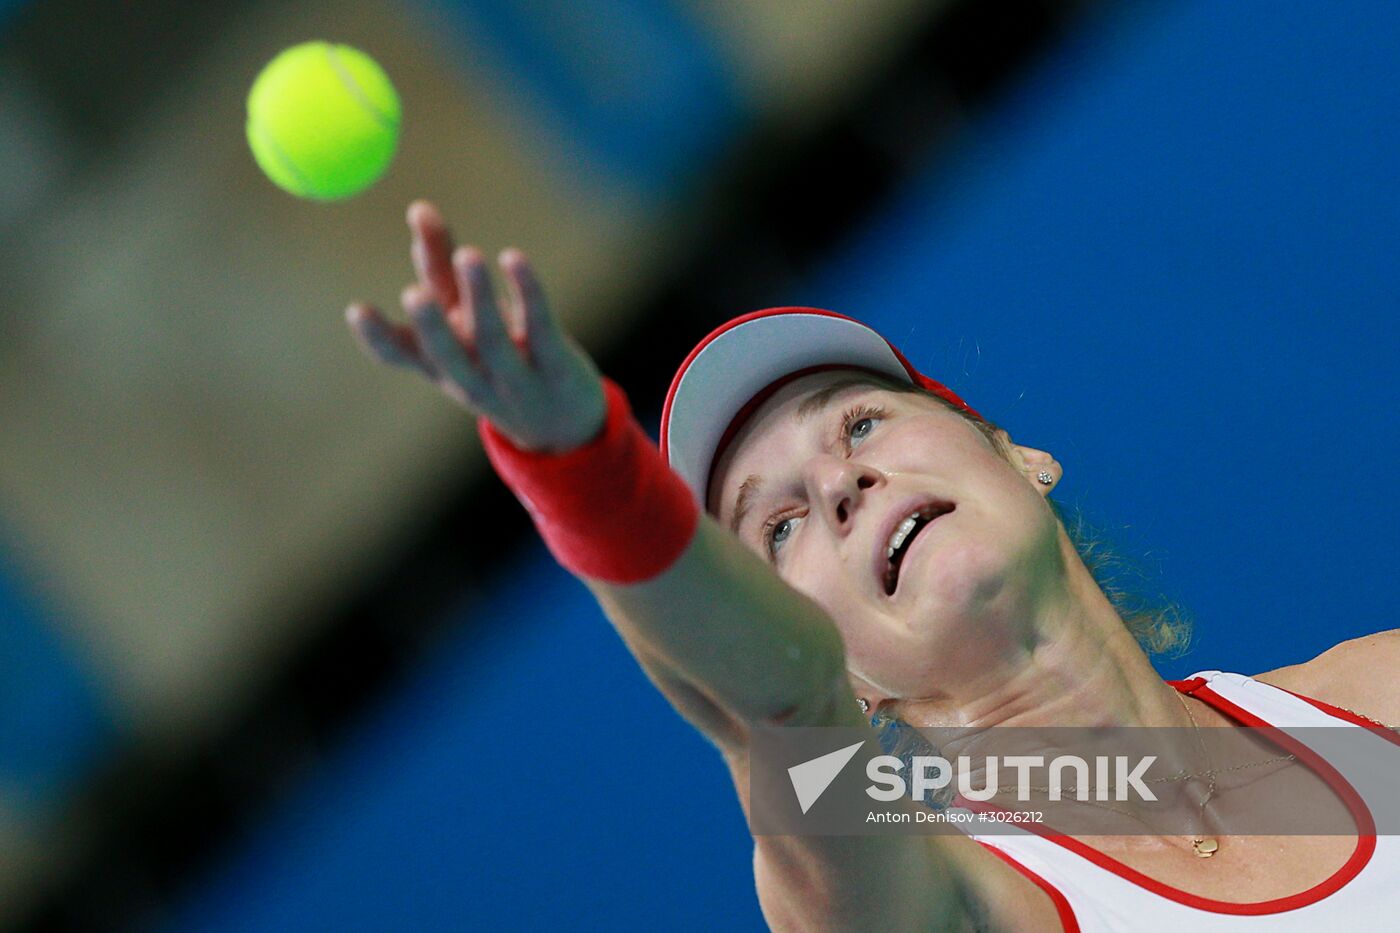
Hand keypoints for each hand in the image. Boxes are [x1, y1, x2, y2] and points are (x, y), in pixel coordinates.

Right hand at [346, 201, 606, 451]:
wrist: (561, 425)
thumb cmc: (497, 362)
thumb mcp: (461, 322)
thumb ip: (440, 266)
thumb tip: (420, 207)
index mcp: (441, 365)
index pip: (404, 356)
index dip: (379, 337)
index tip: (357, 310)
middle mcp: (473, 375)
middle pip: (449, 352)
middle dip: (431, 324)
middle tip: (413, 292)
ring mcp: (515, 375)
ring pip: (494, 339)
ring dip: (480, 296)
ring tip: (468, 254)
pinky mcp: (557, 364)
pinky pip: (540, 327)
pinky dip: (527, 292)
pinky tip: (513, 258)